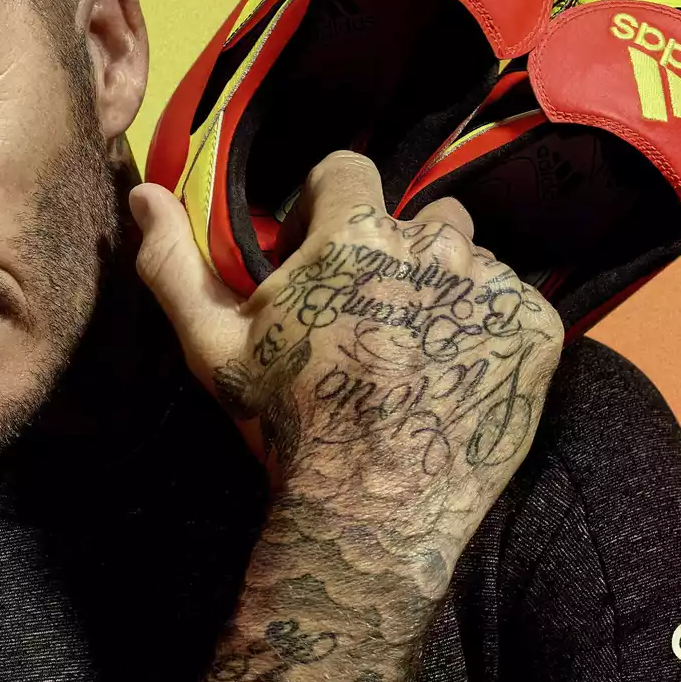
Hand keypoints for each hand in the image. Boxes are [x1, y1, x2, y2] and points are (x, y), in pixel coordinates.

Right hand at [130, 150, 561, 573]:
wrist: (372, 512)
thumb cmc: (284, 423)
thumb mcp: (213, 345)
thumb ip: (175, 261)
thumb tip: (144, 192)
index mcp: (354, 233)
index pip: (348, 169)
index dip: (329, 205)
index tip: (320, 252)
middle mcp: (432, 243)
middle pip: (420, 216)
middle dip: (397, 250)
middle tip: (373, 315)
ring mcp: (491, 286)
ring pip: (471, 258)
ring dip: (447, 287)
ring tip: (419, 348)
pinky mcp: (536, 329)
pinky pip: (515, 303)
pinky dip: (490, 330)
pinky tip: (456, 375)